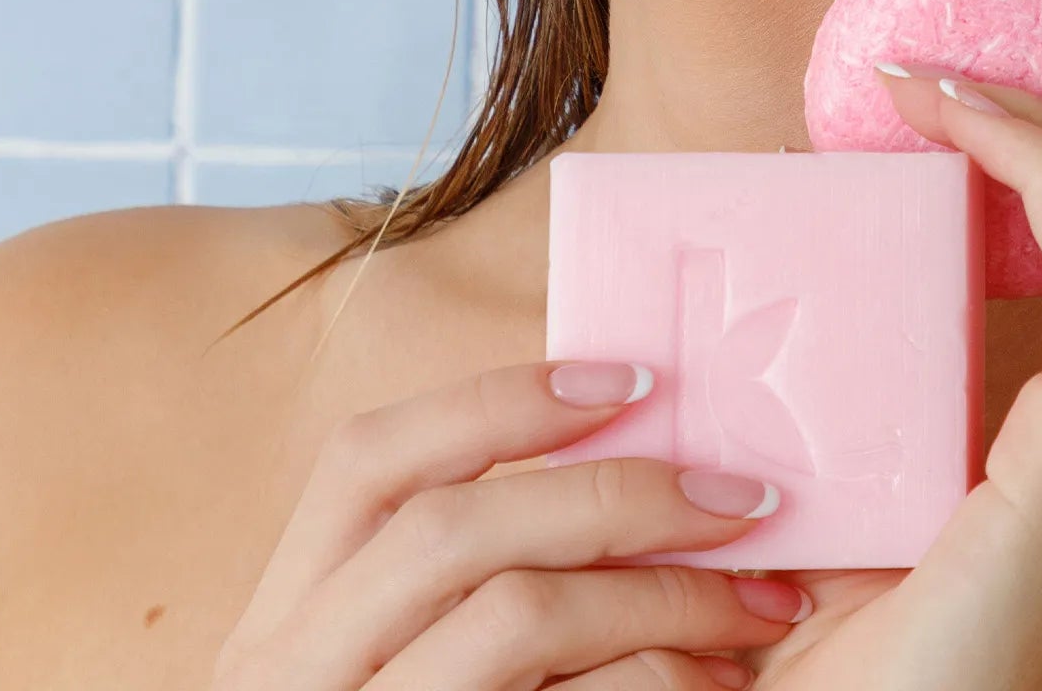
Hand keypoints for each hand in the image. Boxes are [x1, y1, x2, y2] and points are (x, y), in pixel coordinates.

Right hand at [211, 360, 814, 688]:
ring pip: (516, 615)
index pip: (369, 457)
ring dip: (662, 596)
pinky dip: (653, 681)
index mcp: (283, 617)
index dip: (498, 399)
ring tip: (758, 601)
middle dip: (618, 494)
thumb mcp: (383, 657)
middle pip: (455, 527)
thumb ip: (456, 570)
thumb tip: (618, 442)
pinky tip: (715, 679)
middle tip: (742, 501)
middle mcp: (298, 675)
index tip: (633, 381)